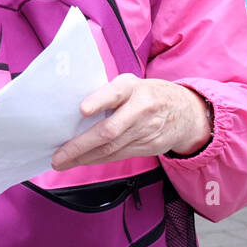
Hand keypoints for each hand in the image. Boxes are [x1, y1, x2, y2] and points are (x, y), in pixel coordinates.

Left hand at [52, 74, 211, 170]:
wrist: (188, 112)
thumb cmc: (147, 94)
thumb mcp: (130, 83)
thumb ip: (106, 92)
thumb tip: (71, 108)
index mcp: (132, 88)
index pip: (114, 93)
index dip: (99, 101)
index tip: (82, 110)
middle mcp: (141, 109)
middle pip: (109, 131)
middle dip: (80, 146)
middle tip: (58, 156)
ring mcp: (147, 130)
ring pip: (112, 148)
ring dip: (85, 158)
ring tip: (63, 162)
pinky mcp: (150, 147)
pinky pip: (120, 155)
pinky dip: (99, 159)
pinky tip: (84, 161)